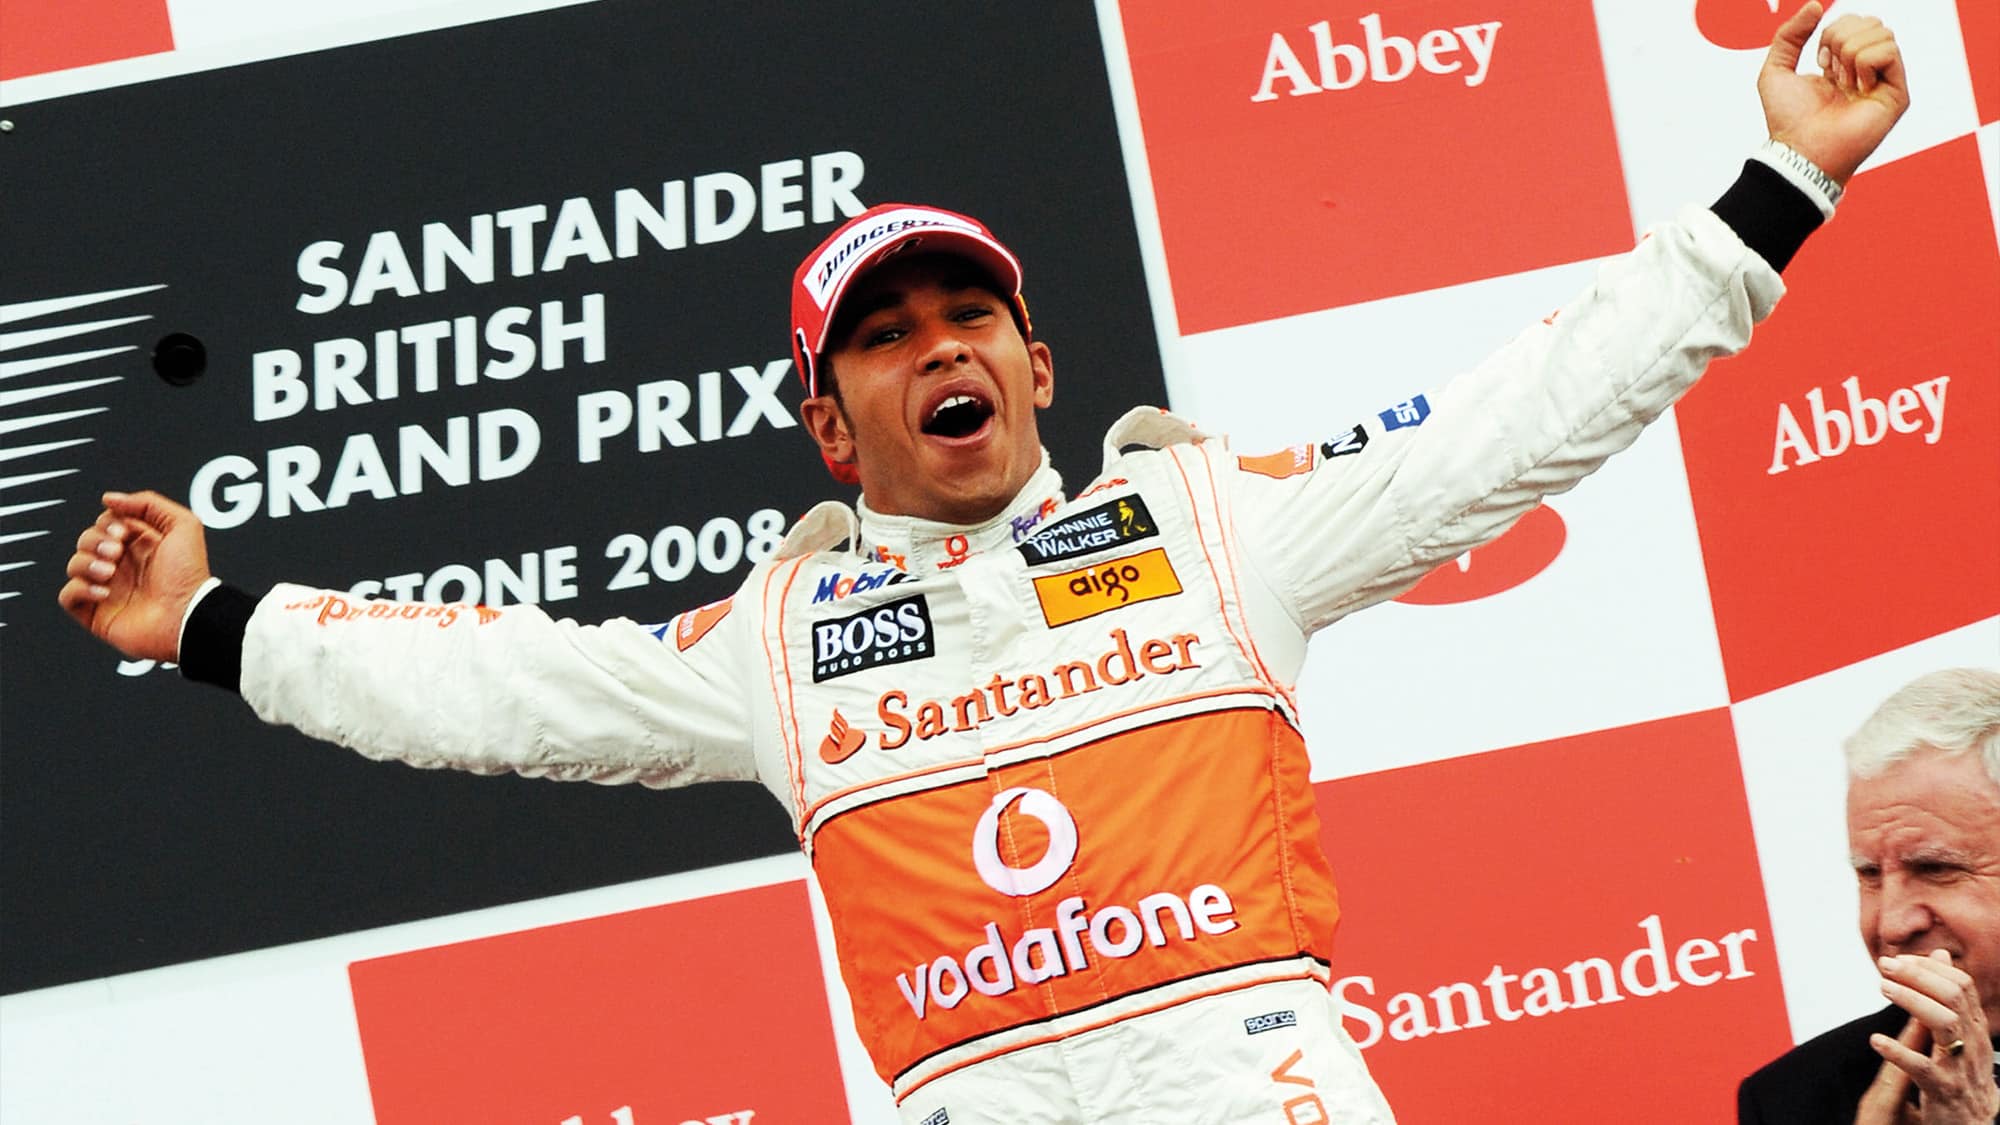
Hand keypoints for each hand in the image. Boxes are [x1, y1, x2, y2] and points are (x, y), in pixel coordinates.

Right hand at [57, 490, 212, 662]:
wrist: (186, 616)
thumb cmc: (189, 576)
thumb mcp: (183, 525)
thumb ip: (149, 504)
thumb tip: (111, 499)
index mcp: (140, 545)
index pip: (106, 522)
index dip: (108, 523)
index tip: (123, 532)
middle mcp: (123, 565)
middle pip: (87, 540)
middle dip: (96, 541)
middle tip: (116, 551)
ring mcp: (108, 588)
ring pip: (75, 564)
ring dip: (88, 563)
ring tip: (110, 573)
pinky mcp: (96, 612)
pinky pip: (68, 595)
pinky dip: (80, 589)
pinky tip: (104, 592)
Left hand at [1759, 2, 1910, 184]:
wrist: (1799, 150)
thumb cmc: (1787, 118)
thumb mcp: (1776, 69)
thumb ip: (1789, 35)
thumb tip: (1815, 5)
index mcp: (1845, 64)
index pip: (1854, 21)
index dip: (1831, 33)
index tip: (1820, 63)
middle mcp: (1868, 70)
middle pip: (1870, 22)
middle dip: (1840, 38)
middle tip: (1830, 72)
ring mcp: (1885, 81)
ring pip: (1881, 32)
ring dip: (1850, 53)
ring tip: (1842, 83)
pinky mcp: (1897, 94)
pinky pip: (1889, 51)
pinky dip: (1864, 63)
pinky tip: (1855, 87)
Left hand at [1865, 950, 1998, 1123]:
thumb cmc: (1962, 1073)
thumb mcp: (1961, 1034)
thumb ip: (1949, 997)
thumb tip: (1941, 954)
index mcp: (1976, 1028)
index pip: (1961, 985)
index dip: (1929, 967)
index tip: (1898, 960)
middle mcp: (1974, 1043)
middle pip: (1953, 997)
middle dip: (1918, 976)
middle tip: (1884, 967)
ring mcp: (1960, 1067)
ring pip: (1944, 1024)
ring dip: (1911, 1001)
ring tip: (1883, 988)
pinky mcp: (1944, 1091)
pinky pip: (1923, 1068)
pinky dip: (1899, 1052)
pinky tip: (1877, 1041)